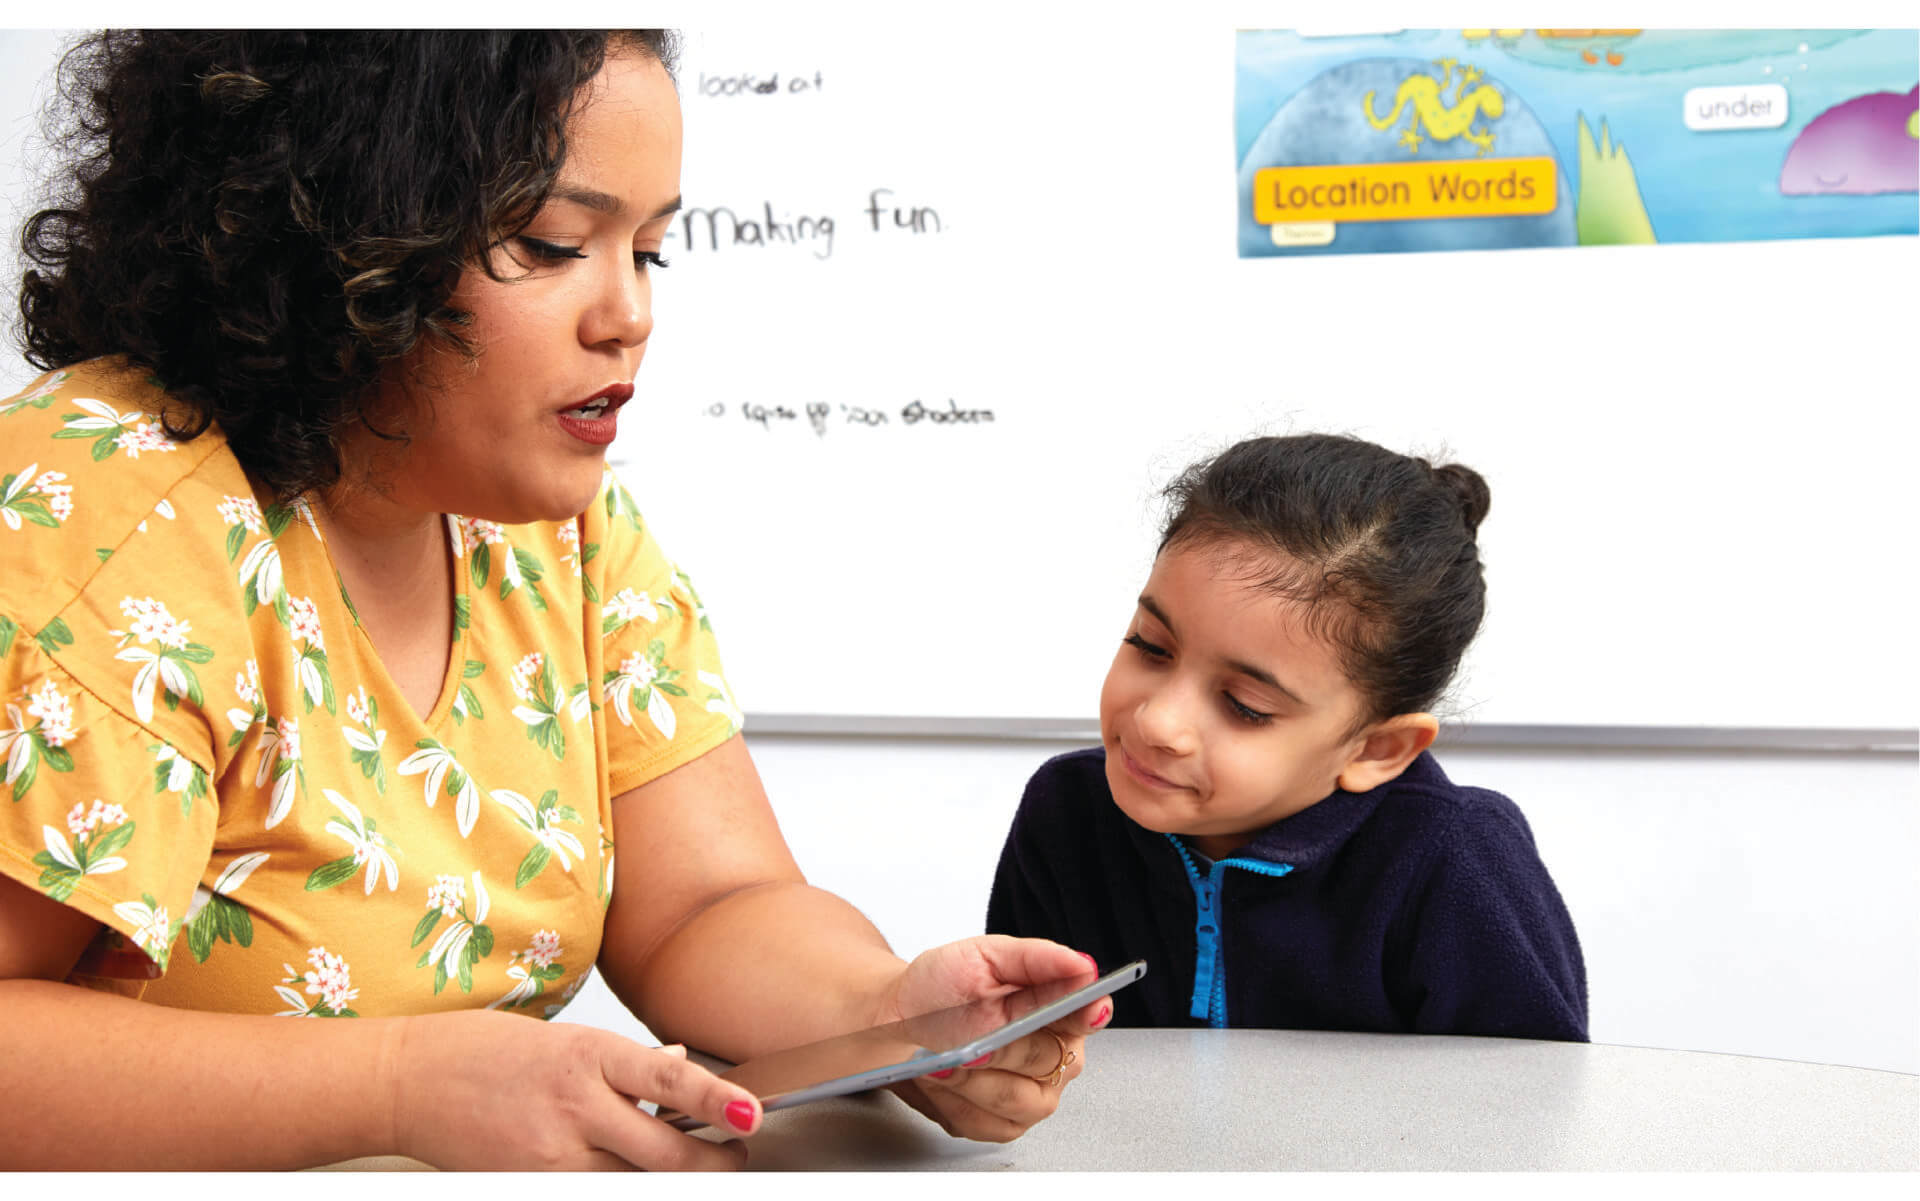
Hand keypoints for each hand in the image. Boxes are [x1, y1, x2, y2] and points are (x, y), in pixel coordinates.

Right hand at [386, 1008, 764, 1169]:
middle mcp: (572, 1108)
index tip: (751, 1113)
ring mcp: (550, 1157)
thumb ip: (626, 1061)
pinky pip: (594, 1197)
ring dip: (671, 1179)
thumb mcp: (563, 1038)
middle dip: (713, 1163)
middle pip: (664, 1154)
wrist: (409, 1083)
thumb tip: (681, 1062)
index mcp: (586, 1055)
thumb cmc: (483, 1052)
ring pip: (635, 1186)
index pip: (669, 1079)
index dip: (716, 1100)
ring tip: (691, 1165)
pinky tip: (627, 1173)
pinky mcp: (530, 1187)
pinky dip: (621, 1187)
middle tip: (735, 1152)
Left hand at [875, 935, 1110, 1141]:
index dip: (1089, 1013)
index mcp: (1060, 1011)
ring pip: (1016, 1100)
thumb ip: (1035, 959)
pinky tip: (939, 1082)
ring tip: (940, 1063)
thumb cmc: (943, 986)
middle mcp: (1056, 1057)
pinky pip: (986, 1123)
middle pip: (1046, 1060)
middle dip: (1002, 1051)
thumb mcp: (984, 957)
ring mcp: (1033, 1095)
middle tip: (970, 1046)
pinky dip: (954, 1102)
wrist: (901, 1018)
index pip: (1089, 1014)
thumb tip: (1082, 965)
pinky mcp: (1003, 1124)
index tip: (1087, 1009)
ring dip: (971, 1081)